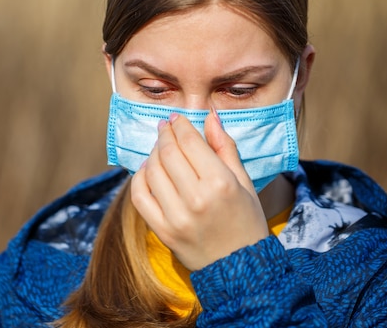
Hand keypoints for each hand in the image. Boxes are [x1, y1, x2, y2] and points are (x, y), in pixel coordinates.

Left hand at [131, 109, 268, 270]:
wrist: (241, 268)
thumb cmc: (247, 222)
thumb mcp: (244, 182)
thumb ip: (225, 147)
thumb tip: (210, 116)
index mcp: (221, 184)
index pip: (190, 143)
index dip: (180, 125)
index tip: (176, 118)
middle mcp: (196, 199)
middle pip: (168, 154)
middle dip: (164, 135)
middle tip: (165, 128)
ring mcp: (176, 217)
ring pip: (152, 171)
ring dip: (153, 154)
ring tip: (160, 149)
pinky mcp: (162, 231)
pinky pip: (140, 197)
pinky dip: (139, 178)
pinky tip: (148, 171)